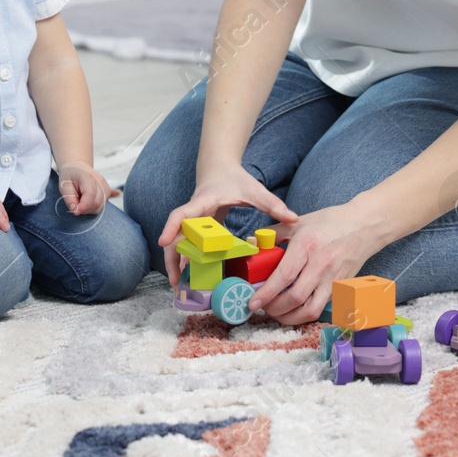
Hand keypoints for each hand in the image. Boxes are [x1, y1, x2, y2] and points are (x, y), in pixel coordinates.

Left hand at [56, 162, 109, 214]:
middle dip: (85, 209)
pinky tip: (111, 198)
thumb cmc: (69, 176)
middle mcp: (99, 181)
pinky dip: (97, 206)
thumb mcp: (63, 186)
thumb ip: (69, 199)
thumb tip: (75, 210)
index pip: (91, 194)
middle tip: (75, 206)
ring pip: (101, 205)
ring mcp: (105, 186)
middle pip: (97, 202)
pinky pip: (104, 203)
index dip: (84, 206)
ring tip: (81, 202)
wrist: (76, 168)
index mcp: (87, 177)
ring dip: (90, 209)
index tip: (75, 212)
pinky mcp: (106, 191)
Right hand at [157, 161, 297, 287]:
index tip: (163, 242)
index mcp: (203, 201)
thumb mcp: (254, 190)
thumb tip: (294, 219)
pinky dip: (185, 261)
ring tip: (179, 287)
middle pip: (174, 236)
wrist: (218, 168)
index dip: (172, 226)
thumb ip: (273, 204)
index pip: (182, 213)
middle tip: (175, 282)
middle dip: (172, 258)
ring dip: (176, 264)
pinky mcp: (195, 228)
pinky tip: (189, 278)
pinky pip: (186, 246)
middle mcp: (193, 213)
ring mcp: (191, 221)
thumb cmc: (235, 179)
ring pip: (177, 244)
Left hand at [250, 204, 379, 324]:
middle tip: (263, 307)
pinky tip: (295, 310)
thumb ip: (273, 234)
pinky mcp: (341, 288)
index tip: (252, 302)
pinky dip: (305, 314)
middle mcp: (321, 264)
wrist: (365, 226)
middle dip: (274, 308)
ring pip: (310, 310)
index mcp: (307, 245)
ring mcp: (334, 278)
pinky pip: (321, 308)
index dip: (266, 293)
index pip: (284, 276)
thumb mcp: (298, 222)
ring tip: (277, 313)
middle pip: (295, 297)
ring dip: (290, 318)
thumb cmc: (329, 222)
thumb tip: (252, 245)